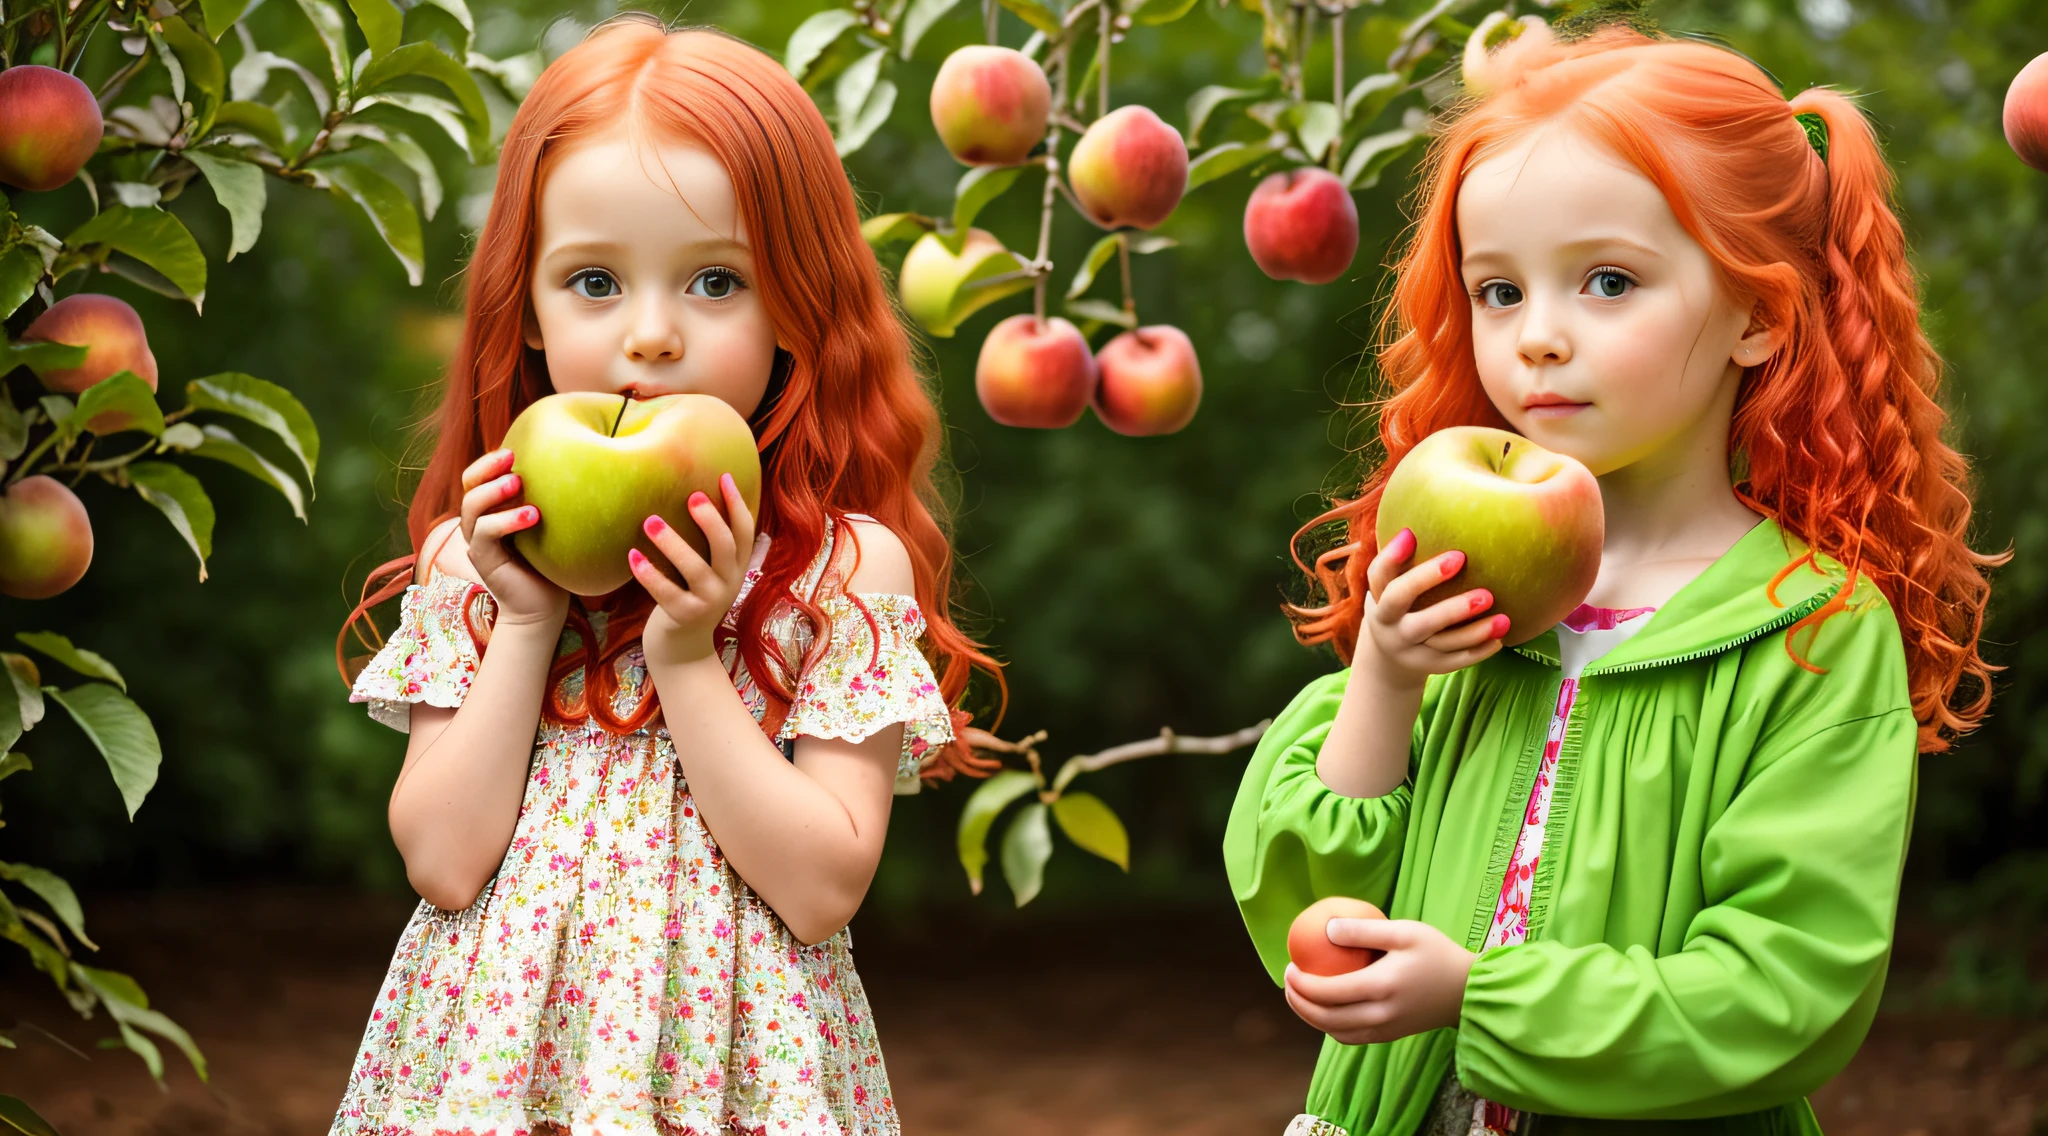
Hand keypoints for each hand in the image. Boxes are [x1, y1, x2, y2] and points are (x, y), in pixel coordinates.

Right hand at [459, 449, 567, 628]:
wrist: (545, 607)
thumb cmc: (553, 563)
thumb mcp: (551, 524)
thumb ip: (550, 499)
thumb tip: (580, 464)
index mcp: (492, 511)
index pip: (478, 477)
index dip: (489, 461)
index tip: (513, 449)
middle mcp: (479, 524)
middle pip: (468, 487)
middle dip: (487, 468)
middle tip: (511, 457)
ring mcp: (478, 543)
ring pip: (471, 509)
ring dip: (493, 492)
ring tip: (518, 484)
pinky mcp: (484, 561)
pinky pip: (485, 534)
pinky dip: (506, 521)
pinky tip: (533, 516)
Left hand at [636, 473, 756, 668]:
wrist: (682, 649)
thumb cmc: (690, 597)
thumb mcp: (708, 572)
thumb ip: (708, 545)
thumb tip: (693, 495)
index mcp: (737, 568)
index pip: (745, 532)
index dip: (737, 504)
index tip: (724, 476)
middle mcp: (728, 584)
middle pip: (726, 547)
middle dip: (711, 520)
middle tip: (691, 496)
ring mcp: (708, 602)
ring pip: (695, 569)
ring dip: (673, 543)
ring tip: (650, 521)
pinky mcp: (685, 617)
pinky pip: (667, 593)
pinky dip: (649, 574)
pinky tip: (632, 555)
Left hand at [1283, 918, 1476, 1045]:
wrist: (1467, 990)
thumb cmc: (1436, 953)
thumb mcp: (1403, 931)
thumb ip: (1363, 930)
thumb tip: (1326, 928)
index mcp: (1381, 988)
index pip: (1328, 992)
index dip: (1301, 984)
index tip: (1290, 966)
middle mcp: (1380, 1015)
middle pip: (1325, 1018)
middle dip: (1298, 1003)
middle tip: (1288, 982)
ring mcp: (1384, 1030)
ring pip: (1335, 1032)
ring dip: (1311, 1017)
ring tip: (1300, 995)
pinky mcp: (1389, 1037)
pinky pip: (1351, 1037)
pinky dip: (1331, 1026)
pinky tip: (1326, 1007)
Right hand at [1357, 528, 1507, 687]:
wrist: (1388, 656)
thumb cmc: (1400, 605)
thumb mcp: (1391, 586)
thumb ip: (1403, 560)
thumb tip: (1431, 512)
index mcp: (1379, 600)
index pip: (1380, 576)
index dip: (1392, 556)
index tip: (1411, 534)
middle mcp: (1389, 625)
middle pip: (1408, 608)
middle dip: (1435, 588)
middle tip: (1468, 568)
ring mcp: (1407, 649)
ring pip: (1438, 641)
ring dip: (1472, 629)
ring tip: (1503, 617)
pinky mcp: (1426, 667)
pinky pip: (1453, 661)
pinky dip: (1477, 651)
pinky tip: (1499, 638)